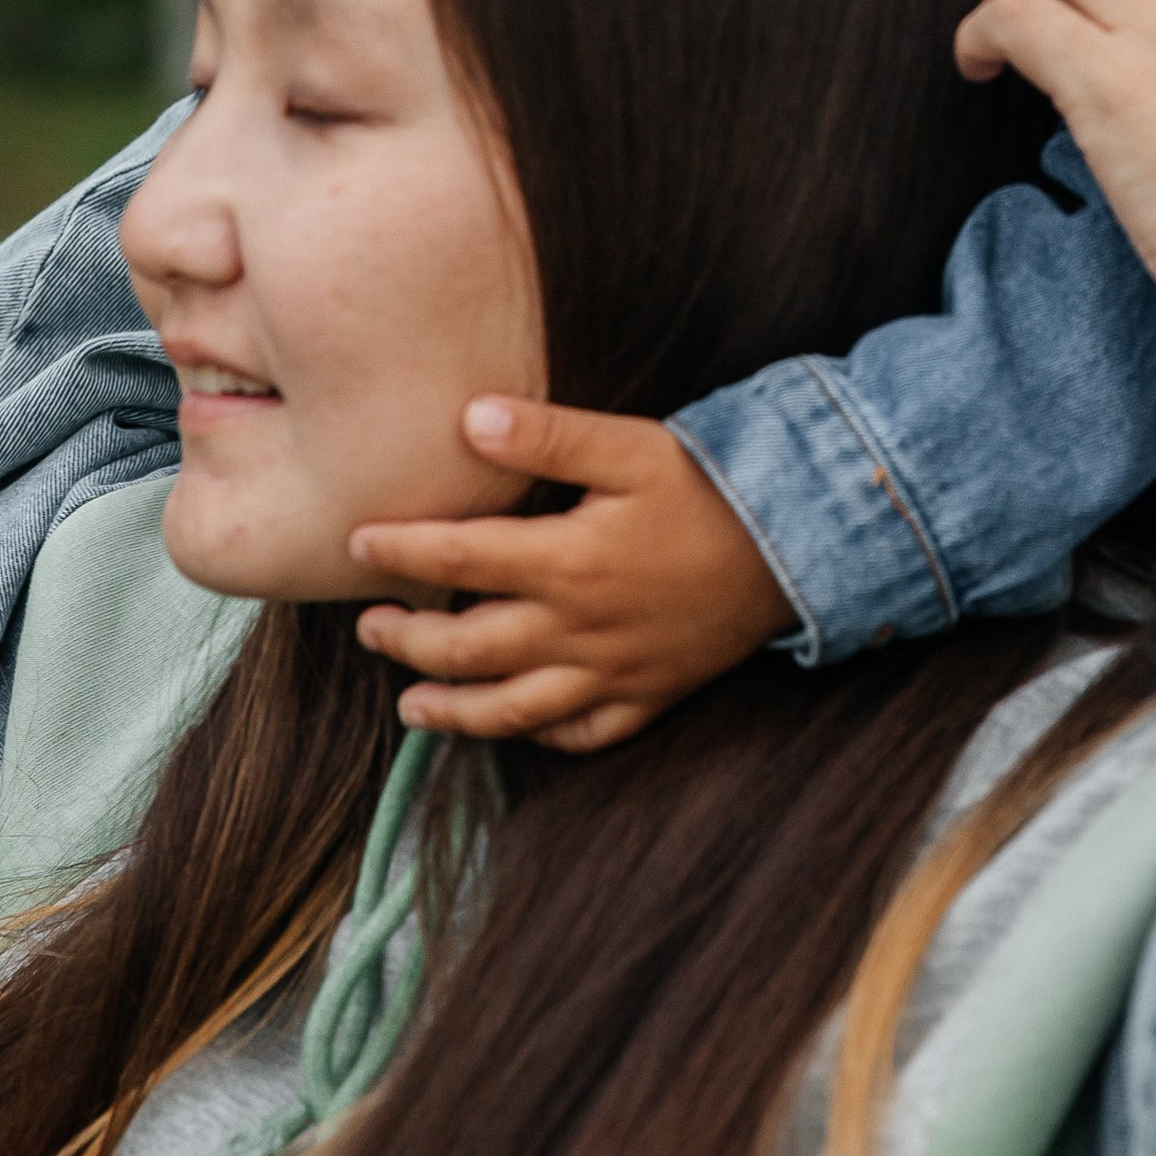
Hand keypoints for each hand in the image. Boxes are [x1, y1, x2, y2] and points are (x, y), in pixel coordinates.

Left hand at [350, 400, 793, 752]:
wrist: (799, 547)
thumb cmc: (712, 488)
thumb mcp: (633, 446)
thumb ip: (549, 436)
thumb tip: (467, 418)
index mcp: (567, 562)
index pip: (458, 559)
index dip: (400, 552)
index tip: (357, 542)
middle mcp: (580, 630)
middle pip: (468, 647)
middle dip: (408, 639)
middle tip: (368, 624)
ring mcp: (613, 674)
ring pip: (512, 709)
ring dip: (453, 710)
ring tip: (410, 705)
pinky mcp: (649, 697)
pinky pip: (582, 736)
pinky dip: (539, 738)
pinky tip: (512, 726)